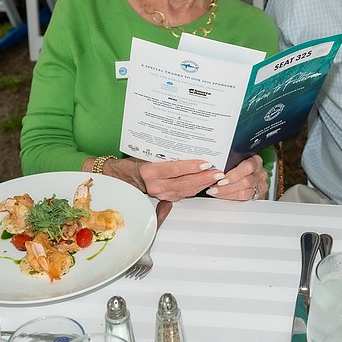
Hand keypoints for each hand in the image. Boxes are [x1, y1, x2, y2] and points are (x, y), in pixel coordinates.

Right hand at [105, 157, 224, 201]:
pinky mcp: (165, 198)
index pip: (175, 169)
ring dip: (203, 184)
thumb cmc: (135, 161)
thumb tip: (187, 143)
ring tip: (216, 177)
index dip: (192, 167)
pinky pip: (184, 194)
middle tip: (218, 172)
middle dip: (203, 178)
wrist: (123, 177)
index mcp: (150, 172)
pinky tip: (206, 183)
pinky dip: (196, 188)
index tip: (206, 163)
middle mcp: (155, 186)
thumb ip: (165, 152)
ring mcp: (160, 194)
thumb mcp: (147, 152)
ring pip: (186, 190)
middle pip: (184, 183)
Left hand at [206, 155, 267, 200]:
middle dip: (227, 186)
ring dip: (227, 193)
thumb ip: (230, 164)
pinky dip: (231, 198)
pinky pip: (245, 199)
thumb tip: (214, 168)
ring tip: (215, 191)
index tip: (220, 177)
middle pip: (246, 182)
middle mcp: (261, 173)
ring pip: (245, 193)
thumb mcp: (238, 161)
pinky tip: (222, 195)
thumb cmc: (241, 168)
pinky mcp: (260, 195)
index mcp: (256, 160)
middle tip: (215, 187)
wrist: (250, 178)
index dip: (233, 174)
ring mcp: (261, 185)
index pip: (247, 166)